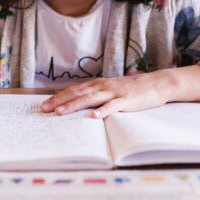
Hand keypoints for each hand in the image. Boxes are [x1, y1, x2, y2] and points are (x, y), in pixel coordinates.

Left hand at [41, 70, 175, 118]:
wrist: (156, 83)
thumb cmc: (133, 89)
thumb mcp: (112, 89)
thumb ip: (97, 95)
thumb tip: (80, 104)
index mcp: (98, 84)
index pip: (74, 90)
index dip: (58, 97)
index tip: (44, 105)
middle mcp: (103, 86)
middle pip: (77, 94)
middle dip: (59, 101)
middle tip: (44, 109)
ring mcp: (114, 93)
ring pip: (90, 99)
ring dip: (74, 105)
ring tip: (60, 112)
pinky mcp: (126, 100)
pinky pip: (113, 106)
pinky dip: (103, 111)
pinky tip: (94, 116)